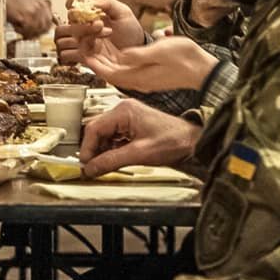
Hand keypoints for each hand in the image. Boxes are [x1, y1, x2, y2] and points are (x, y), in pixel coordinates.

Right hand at [5, 0, 52, 39]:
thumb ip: (40, 12)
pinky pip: (27, 30)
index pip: (49, 23)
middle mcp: (41, 8)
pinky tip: (15, 27)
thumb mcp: (31, 4)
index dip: (42, 30)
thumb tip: (46, 25)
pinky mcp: (25, 17)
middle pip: (44, 28)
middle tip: (26, 33)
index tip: (35, 33)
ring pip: (36, 30)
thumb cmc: (14, 1)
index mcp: (43, 4)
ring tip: (19, 29)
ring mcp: (34, 12)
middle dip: (35, 33)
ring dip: (27, 32)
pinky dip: (20, 31)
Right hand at [54, 0, 145, 68]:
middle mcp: (80, 28)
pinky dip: (77, 52)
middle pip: (62, 27)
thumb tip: (90, 3)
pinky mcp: (82, 57)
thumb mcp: (123, 12)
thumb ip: (107, 2)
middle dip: (79, 25)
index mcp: (88, 14)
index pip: (70, 5)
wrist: (136, 50)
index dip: (71, 5)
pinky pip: (66, 55)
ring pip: (62, 41)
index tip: (81, 8)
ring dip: (80, 38)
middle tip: (99, 25)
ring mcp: (79, 43)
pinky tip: (94, 50)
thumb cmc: (129, 30)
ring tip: (99, 40)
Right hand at [79, 99, 200, 176]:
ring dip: (102, 151)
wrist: (193, 141)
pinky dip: (111, 150)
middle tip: (92, 167)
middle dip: (94, 150)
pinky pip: (114, 138)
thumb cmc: (173, 141)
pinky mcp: (132, 126)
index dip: (87, 148)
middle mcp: (123, 111)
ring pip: (104, 135)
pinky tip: (114, 160)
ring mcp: (127, 117)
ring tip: (104, 165)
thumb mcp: (139, 154)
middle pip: (97, 131)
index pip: (94, 128)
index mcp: (123, 111)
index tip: (86, 164)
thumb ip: (111, 161)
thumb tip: (91, 168)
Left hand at [85, 36, 218, 93]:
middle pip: (109, 73)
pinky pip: (126, 70)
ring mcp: (143, 80)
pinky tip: (116, 51)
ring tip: (97, 46)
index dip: (93, 62)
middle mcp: (137, 81)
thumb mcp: (161, 51)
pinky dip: (117, 61)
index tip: (83, 51)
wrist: (204, 69)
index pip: (107, 72)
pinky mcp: (149, 76)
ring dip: (105, 60)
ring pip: (117, 72)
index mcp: (137, 76)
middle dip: (95, 61)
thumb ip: (139, 55)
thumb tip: (121, 55)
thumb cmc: (186, 59)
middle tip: (86, 45)